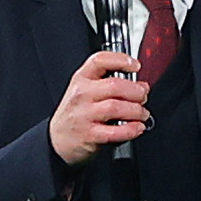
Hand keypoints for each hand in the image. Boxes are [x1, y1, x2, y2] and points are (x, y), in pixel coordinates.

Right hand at [48, 49, 150, 164]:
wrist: (57, 140)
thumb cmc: (76, 114)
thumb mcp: (85, 91)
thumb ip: (109, 84)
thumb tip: (141, 85)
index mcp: (81, 79)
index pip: (100, 61)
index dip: (121, 60)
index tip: (136, 66)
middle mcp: (82, 95)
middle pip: (115, 85)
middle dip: (136, 91)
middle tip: (143, 96)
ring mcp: (84, 115)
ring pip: (117, 107)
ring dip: (136, 111)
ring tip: (142, 114)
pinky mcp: (90, 135)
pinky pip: (115, 131)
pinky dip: (131, 129)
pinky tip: (137, 128)